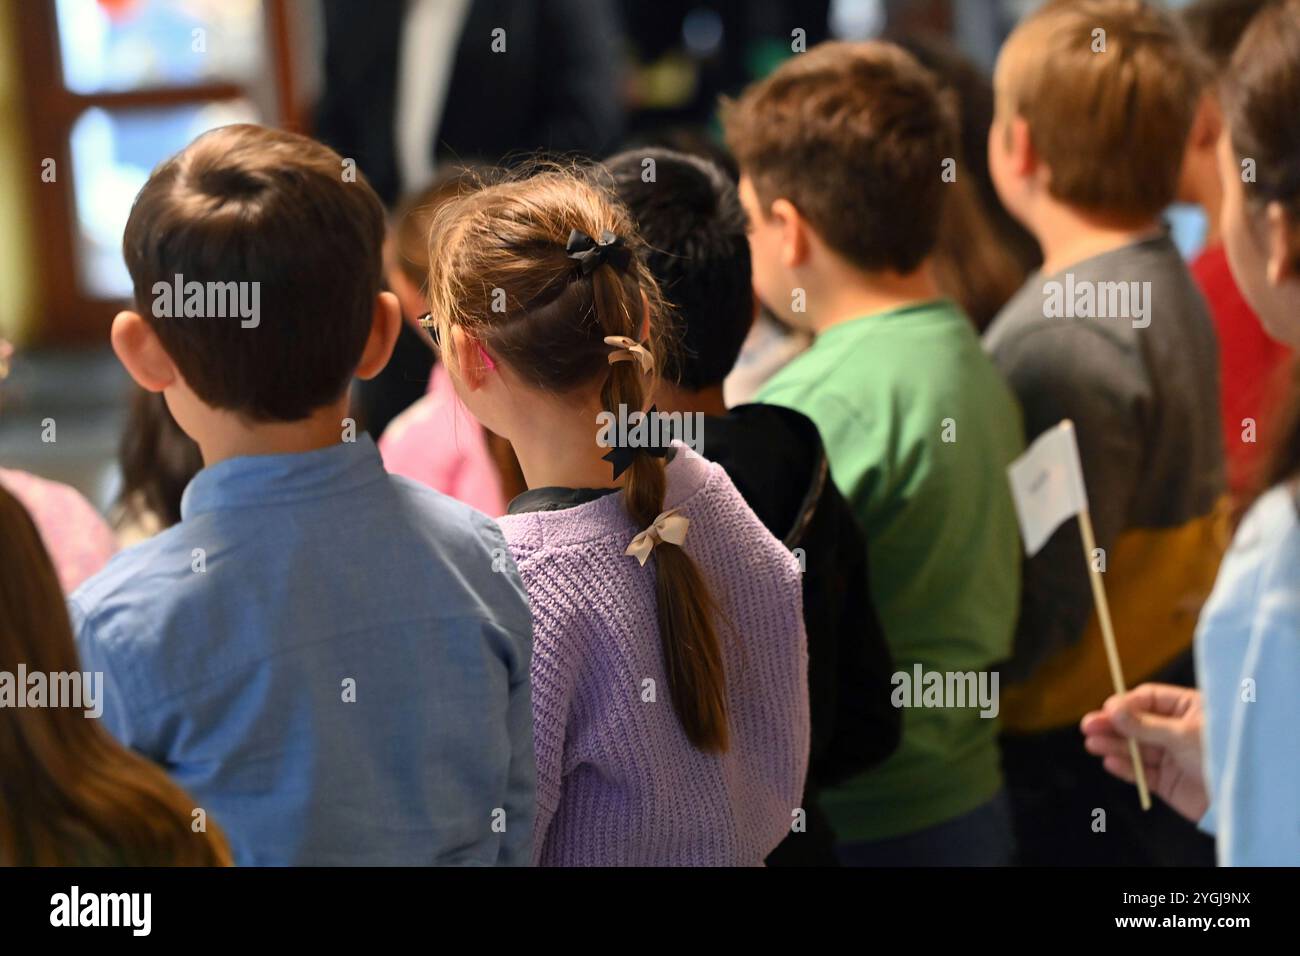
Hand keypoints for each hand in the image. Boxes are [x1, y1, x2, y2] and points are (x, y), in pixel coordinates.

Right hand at [1080, 683, 1208, 822]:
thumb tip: (1112, 710)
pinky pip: (1142, 772)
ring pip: (1135, 748)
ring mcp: (1172, 756)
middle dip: (1113, 725)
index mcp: (1189, 709)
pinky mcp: (1168, 782)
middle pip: (1137, 724)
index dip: (1126, 704)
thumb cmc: (1222, 756)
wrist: (1244, 801)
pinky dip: (1125, 768)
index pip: (1149, 699)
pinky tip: (1110, 761)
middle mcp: (1178, 731)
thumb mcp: (1182, 734)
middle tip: (1088, 726)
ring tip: (1093, 744)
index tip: (1107, 710)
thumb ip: (1144, 724)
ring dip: (1113, 745)